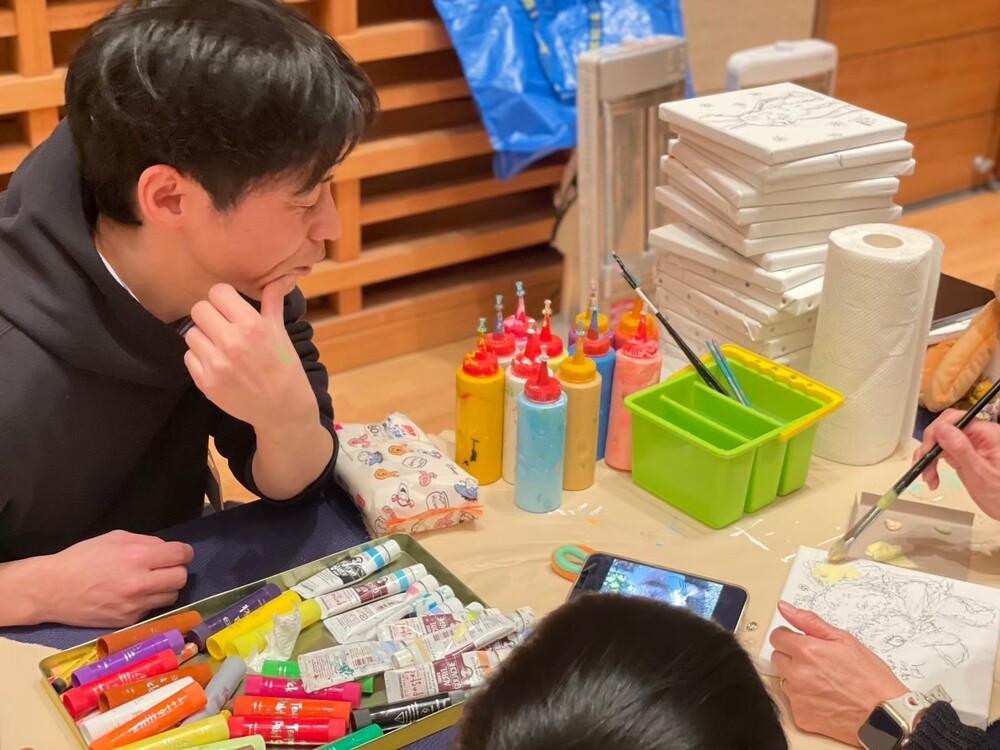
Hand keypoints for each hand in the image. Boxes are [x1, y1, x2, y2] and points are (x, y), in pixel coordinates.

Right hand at [36, 531, 192, 627]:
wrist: (51, 590)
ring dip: (166, 588)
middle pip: (181, 578)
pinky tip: (134, 595)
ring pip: (172, 596)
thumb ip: (146, 542)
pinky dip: (149, 601)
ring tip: (150, 582)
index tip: (177, 554)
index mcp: (137, 557)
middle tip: (163, 569)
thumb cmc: (81, 559)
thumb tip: (167, 549)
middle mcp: (140, 583)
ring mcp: (135, 605)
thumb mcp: (115, 538)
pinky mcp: (128, 621)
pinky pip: (153, 609)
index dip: (183, 552)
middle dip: (176, 570)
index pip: (181, 555)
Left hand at [184, 282, 316, 432]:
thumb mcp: (280, 332)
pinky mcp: (206, 382)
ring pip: (191, 333)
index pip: (217, 292)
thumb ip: (272, 303)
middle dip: (210, 316)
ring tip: (220, 348)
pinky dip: (200, 359)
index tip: (229, 308)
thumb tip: (278, 279)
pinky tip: (217, 364)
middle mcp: (232, 342)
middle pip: (199, 309)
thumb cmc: (284, 367)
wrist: (282, 407)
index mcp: (252, 325)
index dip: (223, 299)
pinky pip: (189, 356)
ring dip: (203, 338)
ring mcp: (217, 363)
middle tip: (221, 327)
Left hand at [769, 601, 906, 746]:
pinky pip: (793, 702)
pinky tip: (825, 699)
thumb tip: (785, 608)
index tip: (801, 642)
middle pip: (778, 658)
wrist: (886, 715)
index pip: (777, 637)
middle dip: (793, 657)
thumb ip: (809, 622)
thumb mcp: (845, 640)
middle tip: (818, 664)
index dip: (790, 637)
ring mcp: (798, 697)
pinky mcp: (801, 716)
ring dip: (798, 679)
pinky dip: (805, 700)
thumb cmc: (871, 678)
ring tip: (825, 683)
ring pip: (785, 680)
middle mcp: (798, 674)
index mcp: (807, 651)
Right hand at [914, 410, 999, 518]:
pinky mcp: (963, 454)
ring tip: (928, 478)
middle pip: (944, 429)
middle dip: (929, 447)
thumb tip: (941, 429)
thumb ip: (961, 449)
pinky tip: (932, 478)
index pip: (955, 419)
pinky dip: (932, 463)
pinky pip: (942, 452)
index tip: (927, 451)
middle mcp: (978, 435)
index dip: (937, 432)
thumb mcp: (980, 474)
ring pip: (939, 441)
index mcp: (987, 433)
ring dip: (928, 457)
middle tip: (923, 467)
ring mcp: (970, 445)